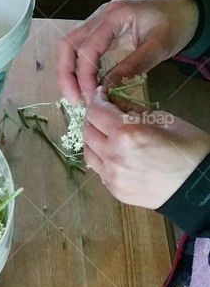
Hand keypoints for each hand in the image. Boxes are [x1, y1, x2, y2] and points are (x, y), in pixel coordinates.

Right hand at [56, 0, 199, 103]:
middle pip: (68, 44)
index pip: (87, 49)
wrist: (184, 7)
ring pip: (70, 45)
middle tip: (73, 100)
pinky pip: (81, 47)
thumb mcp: (159, 47)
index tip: (90, 99)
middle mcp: (101, 14)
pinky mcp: (101, 28)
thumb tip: (107, 91)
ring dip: (68, 71)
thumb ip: (132, 67)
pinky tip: (85, 83)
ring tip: (77, 95)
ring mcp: (99, 19)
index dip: (84, 77)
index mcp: (115, 16)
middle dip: (66, 74)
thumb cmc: (175, 24)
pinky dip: (78, 66)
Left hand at [83, 86, 209, 207]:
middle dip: (94, 119)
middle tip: (104, 114)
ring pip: (89, 153)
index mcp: (127, 133)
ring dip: (94, 140)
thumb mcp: (164, 119)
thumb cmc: (189, 147)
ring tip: (107, 134)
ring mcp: (113, 177)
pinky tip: (116, 154)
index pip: (96, 111)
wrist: (199, 185)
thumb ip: (134, 112)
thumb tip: (117, 107)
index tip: (102, 95)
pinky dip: (103, 159)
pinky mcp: (116, 191)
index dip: (98, 100)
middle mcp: (113, 156)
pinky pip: (100, 170)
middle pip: (87, 132)